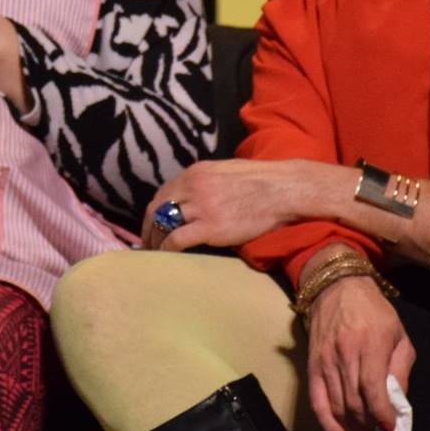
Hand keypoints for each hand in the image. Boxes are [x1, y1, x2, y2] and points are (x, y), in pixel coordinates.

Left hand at [140, 160, 339, 249]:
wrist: (283, 189)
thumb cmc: (261, 181)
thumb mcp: (224, 172)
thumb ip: (204, 182)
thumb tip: (193, 197)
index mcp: (195, 172)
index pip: (162, 194)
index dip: (153, 213)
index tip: (150, 226)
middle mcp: (192, 186)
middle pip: (156, 209)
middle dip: (148, 228)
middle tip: (146, 245)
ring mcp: (200, 206)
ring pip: (162, 225)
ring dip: (154, 241)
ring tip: (154, 255)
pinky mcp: (210, 226)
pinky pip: (176, 240)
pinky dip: (167, 250)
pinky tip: (167, 258)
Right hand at [303, 270, 414, 430]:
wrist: (337, 287)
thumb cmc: (374, 311)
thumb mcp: (399, 334)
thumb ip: (400, 368)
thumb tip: (398, 403)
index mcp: (370, 343)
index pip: (372, 387)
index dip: (381, 413)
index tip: (391, 429)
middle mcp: (344, 353)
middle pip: (354, 402)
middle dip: (370, 428)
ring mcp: (325, 361)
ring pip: (337, 406)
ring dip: (353, 430)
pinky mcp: (312, 367)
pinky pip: (317, 402)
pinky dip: (328, 425)